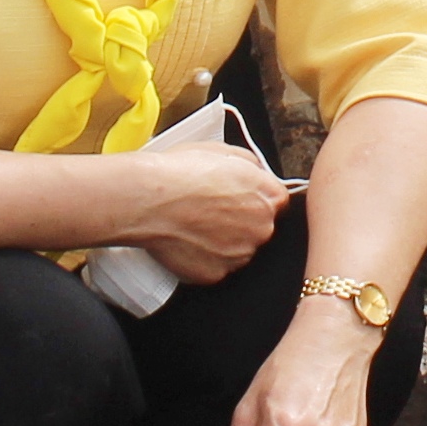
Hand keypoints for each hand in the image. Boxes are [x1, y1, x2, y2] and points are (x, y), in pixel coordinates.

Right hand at [113, 140, 288, 282]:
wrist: (149, 199)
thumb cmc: (181, 172)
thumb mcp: (223, 150)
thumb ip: (251, 165)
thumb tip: (255, 171)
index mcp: (268, 196)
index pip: (276, 202)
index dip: (254, 198)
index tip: (238, 197)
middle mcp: (261, 229)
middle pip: (259, 228)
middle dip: (240, 221)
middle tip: (210, 210)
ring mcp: (239, 255)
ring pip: (238, 250)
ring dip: (223, 241)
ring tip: (194, 224)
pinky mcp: (216, 274)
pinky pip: (216, 267)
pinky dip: (204, 258)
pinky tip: (187, 240)